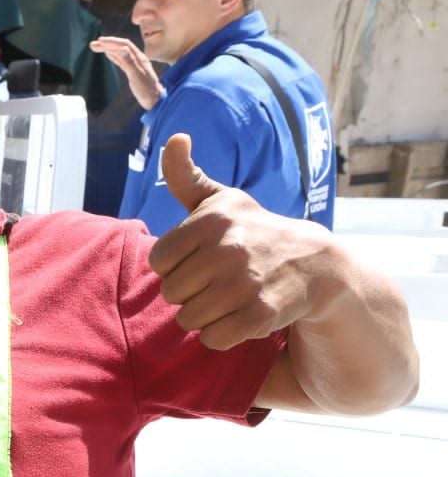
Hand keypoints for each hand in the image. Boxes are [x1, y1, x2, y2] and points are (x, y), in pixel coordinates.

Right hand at [88, 36, 164, 110]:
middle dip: (107, 44)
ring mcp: (135, 64)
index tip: (100, 41)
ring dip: (108, 49)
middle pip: (121, 47)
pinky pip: (121, 60)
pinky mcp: (132, 71)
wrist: (156, 100)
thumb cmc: (147, 91)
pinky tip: (108, 54)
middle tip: (93, 45)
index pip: (124, 45)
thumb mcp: (137, 77)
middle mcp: (138, 59)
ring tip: (96, 47)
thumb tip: (121, 49)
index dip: (112, 42)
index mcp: (139, 58)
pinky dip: (113, 55)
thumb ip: (129, 62)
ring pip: (120, 53)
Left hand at [149, 134, 334, 350]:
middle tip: (217, 283)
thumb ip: (186, 176)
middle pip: (171, 293)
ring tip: (229, 300)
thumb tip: (175, 139)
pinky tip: (241, 317)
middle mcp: (229, 248)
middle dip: (190, 293)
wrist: (318, 266)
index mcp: (213, 220)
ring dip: (204, 316)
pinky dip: (222, 335)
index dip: (175, 266)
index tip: (198, 260)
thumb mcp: (223, 201)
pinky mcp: (262, 314)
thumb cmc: (255, 232)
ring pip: (188, 318)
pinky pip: (213, 338)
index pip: (159, 261)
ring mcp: (246, 282)